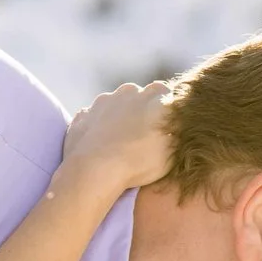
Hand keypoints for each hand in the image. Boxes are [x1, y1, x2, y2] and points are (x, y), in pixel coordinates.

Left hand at [59, 81, 173, 191]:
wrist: (95, 169)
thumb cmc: (140, 162)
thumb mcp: (172, 149)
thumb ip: (177, 130)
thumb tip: (177, 122)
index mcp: (156, 97)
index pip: (167, 95)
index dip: (166, 112)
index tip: (164, 128)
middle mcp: (131, 92)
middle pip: (141, 96)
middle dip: (143, 111)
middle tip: (143, 136)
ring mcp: (105, 100)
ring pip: (117, 104)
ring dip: (120, 117)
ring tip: (121, 142)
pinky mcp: (85, 113)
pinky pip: (96, 117)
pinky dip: (100, 127)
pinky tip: (102, 145)